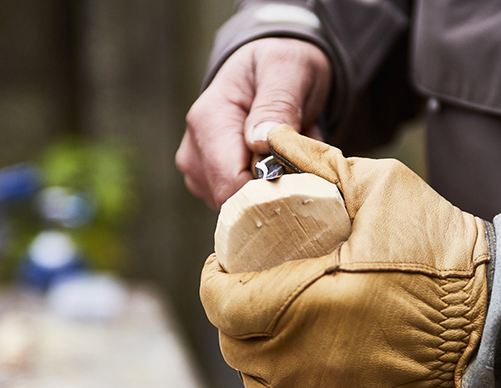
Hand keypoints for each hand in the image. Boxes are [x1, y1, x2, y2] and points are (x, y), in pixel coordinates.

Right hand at [175, 38, 330, 208]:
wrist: (269, 69)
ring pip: (242, 207)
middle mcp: (194, 152)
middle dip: (277, 188)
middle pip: (236, 201)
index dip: (271, 192)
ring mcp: (199, 172)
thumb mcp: (287, 71)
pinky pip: (244, 204)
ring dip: (276, 188)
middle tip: (302, 155)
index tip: (305, 177)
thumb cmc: (281, 66)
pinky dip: (268, 189)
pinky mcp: (210, 184)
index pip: (232, 184)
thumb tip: (259, 141)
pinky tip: (277, 163)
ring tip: (289, 153)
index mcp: (208, 121)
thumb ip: (277, 104)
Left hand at [200, 126, 490, 387]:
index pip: (220, 303)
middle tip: (262, 290)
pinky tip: (310, 365)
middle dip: (239, 314)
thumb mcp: (382, 189)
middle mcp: (295, 363)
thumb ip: (320, 163)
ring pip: (258, 381)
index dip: (216, 280)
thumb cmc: (439, 255)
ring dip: (262, 352)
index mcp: (296, 305)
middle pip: (235, 343)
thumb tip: (272, 138)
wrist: (494, 324)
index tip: (228, 265)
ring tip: (286, 324)